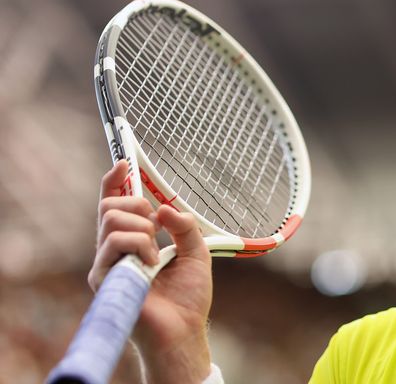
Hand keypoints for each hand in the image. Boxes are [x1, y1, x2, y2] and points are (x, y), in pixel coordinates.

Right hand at [90, 161, 212, 382]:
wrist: (183, 329)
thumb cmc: (187, 297)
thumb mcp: (196, 252)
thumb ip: (185, 227)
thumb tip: (165, 208)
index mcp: (134, 241)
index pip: (115, 204)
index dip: (116, 180)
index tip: (124, 162)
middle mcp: (114, 250)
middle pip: (108, 206)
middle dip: (137, 205)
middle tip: (157, 225)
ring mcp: (106, 263)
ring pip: (111, 220)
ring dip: (142, 229)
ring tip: (156, 252)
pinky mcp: (102, 277)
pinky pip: (114, 242)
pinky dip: (139, 246)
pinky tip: (151, 264)